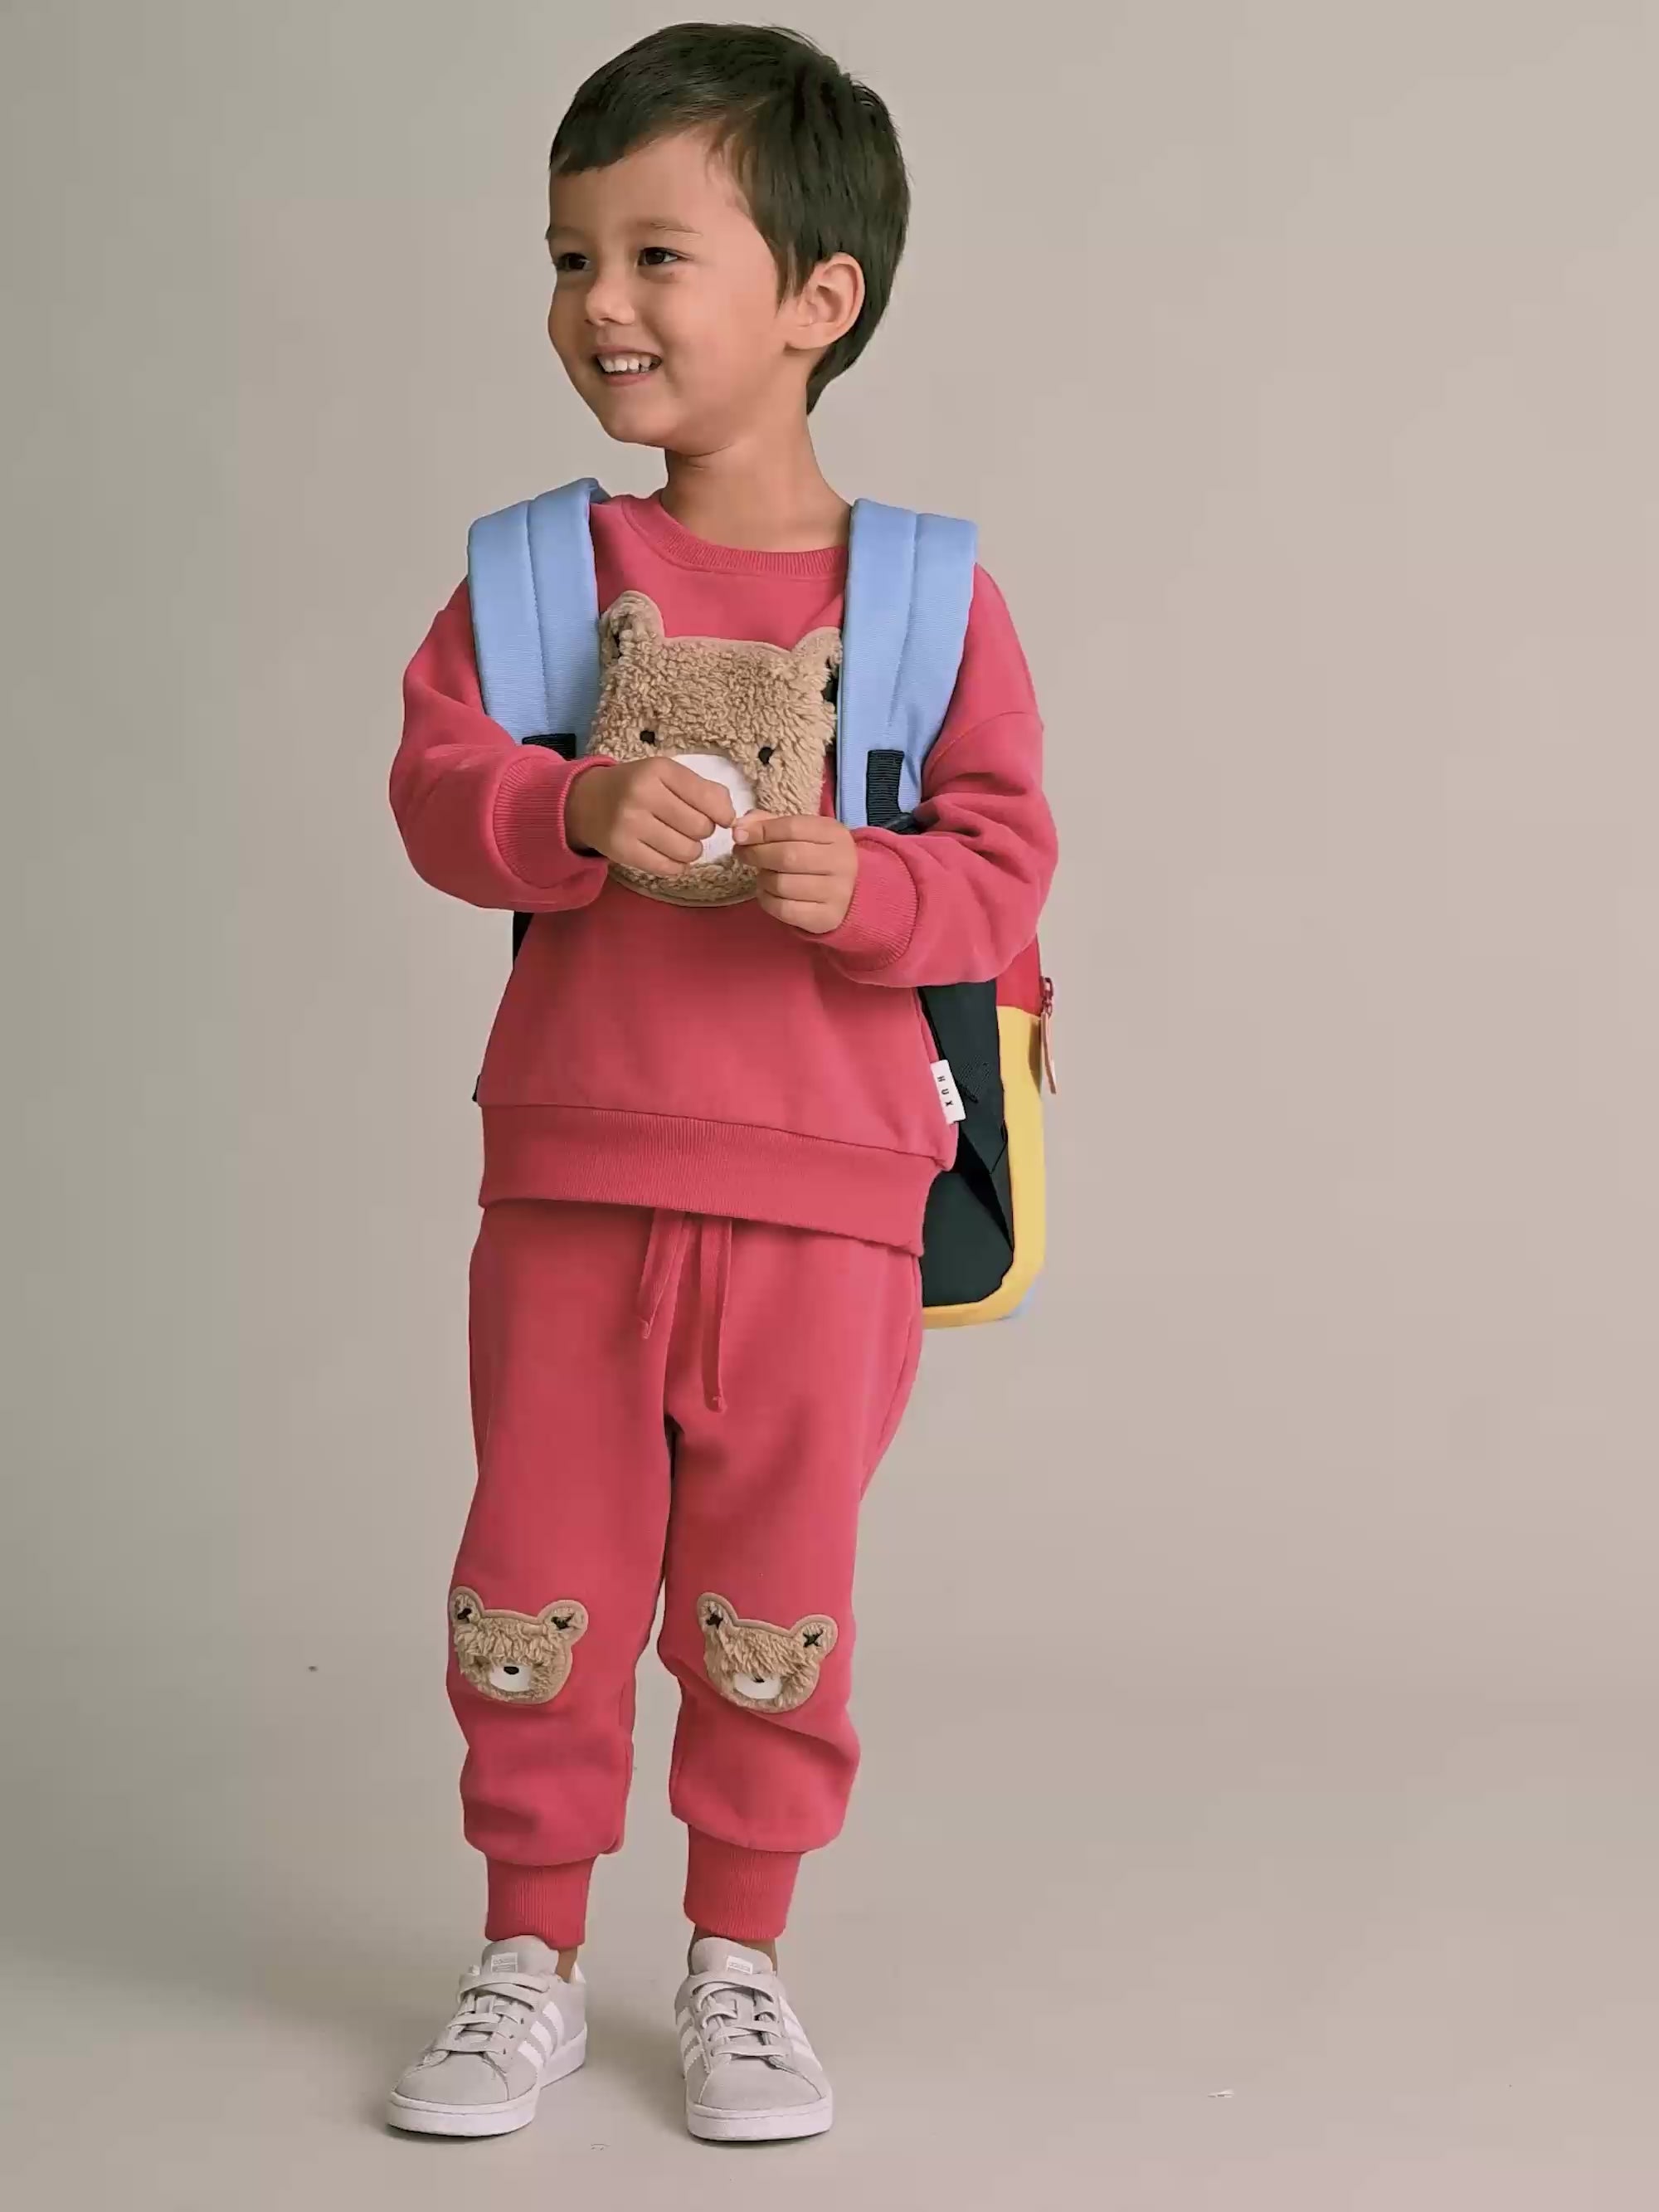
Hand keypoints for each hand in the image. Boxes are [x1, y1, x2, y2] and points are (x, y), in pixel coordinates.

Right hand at [565, 758, 734, 876]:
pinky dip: (675, 865)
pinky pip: (668, 868)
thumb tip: (730, 816)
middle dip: (702, 831)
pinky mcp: (622, 850)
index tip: (721, 819)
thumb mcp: (665, 774)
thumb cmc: (635, 786)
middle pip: (700, 828)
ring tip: (677, 840)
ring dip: (690, 850)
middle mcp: (642, 795)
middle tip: (688, 826)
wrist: (586, 801)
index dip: (723, 814)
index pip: (709, 799)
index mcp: (658, 770)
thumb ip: (702, 789)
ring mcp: (630, 824)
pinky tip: (667, 854)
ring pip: (687, 851)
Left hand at [733, 812, 858, 933]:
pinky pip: (784, 909)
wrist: (849, 894)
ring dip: (763, 879)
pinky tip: (768, 893)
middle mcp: (841, 862)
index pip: (792, 827)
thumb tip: (740, 827)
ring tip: (763, 874)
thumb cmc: (818, 858)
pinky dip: (767, 900)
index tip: (739, 835)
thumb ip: (771, 825)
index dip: (761, 831)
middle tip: (742, 854)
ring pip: (782, 884)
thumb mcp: (802, 834)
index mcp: (835, 835)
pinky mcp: (826, 917)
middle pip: (787, 856)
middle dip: (756, 854)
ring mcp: (836, 892)